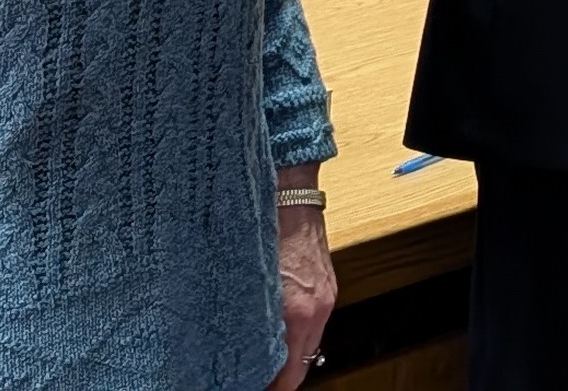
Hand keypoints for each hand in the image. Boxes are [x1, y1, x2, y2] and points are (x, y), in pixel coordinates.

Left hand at [266, 179, 334, 389]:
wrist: (289, 195)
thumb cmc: (262, 231)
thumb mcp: (246, 285)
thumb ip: (247, 323)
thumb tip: (241, 352)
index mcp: (297, 312)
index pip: (289, 374)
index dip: (271, 387)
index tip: (252, 387)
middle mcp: (316, 309)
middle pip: (302, 365)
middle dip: (280, 378)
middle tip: (254, 381)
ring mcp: (325, 298)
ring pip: (310, 345)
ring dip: (289, 357)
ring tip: (264, 363)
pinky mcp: (327, 287)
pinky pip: (314, 324)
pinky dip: (298, 335)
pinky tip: (278, 333)